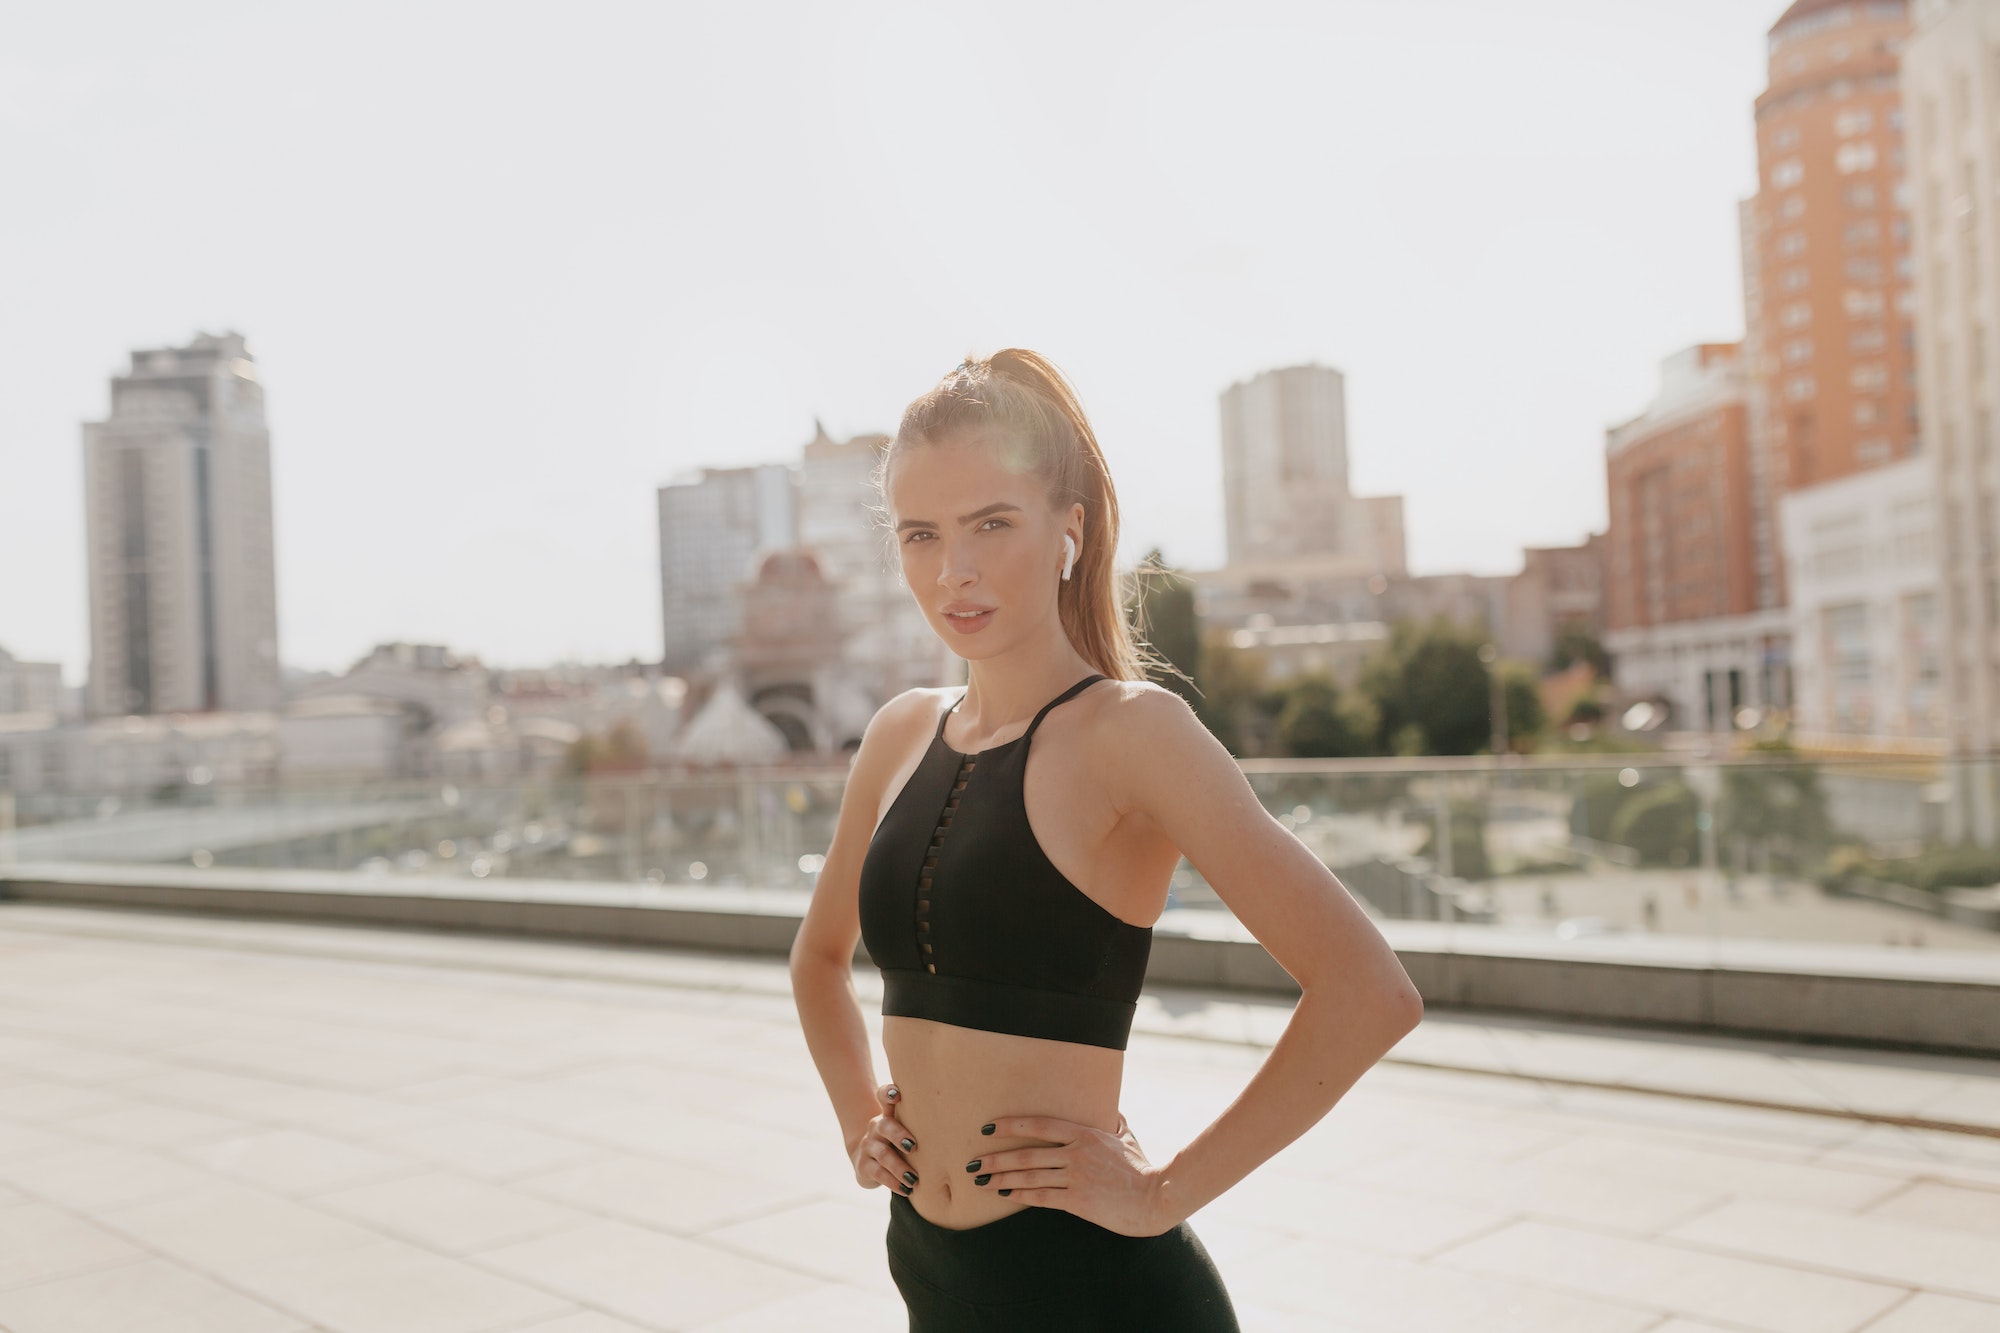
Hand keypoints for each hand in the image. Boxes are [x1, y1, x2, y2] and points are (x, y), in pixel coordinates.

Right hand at [848, 1082, 918, 1196]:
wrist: (866, 1160)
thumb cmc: (898, 1143)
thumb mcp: (907, 1130)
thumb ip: (926, 1125)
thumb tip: (965, 1126)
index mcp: (889, 1114)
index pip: (884, 1096)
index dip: (889, 1093)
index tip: (898, 1094)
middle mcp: (877, 1126)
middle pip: (885, 1125)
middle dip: (899, 1135)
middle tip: (914, 1147)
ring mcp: (869, 1145)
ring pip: (883, 1153)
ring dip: (899, 1167)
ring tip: (913, 1179)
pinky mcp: (863, 1165)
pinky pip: (877, 1173)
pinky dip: (893, 1182)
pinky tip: (906, 1189)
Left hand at [969, 1111, 1169, 1235]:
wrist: (1155, 1196)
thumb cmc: (1141, 1167)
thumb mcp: (1126, 1137)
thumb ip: (1113, 1122)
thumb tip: (1110, 1107)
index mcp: (1085, 1133)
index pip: (1039, 1125)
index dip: (1011, 1125)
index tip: (989, 1127)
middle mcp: (1076, 1152)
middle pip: (1026, 1153)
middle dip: (995, 1157)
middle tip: (972, 1160)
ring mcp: (1076, 1177)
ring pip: (1029, 1176)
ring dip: (1001, 1177)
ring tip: (981, 1179)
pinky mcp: (1078, 1201)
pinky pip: (1041, 1197)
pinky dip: (1020, 1195)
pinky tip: (1004, 1195)